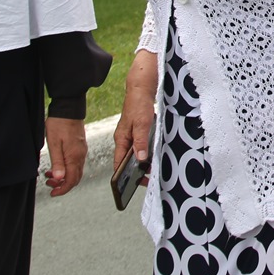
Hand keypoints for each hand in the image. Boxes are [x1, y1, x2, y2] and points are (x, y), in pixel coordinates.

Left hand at [44, 117, 86, 196]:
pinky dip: (67, 168)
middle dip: (62, 185)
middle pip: (75, 178)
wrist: (68, 107)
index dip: (62, 190)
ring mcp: (81, 151)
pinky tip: (58, 165)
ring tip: (50, 175)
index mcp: (74, 157)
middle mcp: (80, 155)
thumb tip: (59, 179)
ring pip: (75, 171)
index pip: (71, 181)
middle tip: (50, 185)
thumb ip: (57, 162)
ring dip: (64, 177)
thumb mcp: (54, 143)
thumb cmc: (59, 123)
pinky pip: (76, 163)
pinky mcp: (80, 146)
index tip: (53, 192)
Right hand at [113, 49, 156, 172]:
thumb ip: (140, 141)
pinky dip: (147, 154)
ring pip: (135, 155)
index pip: (118, 163)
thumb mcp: (141, 123)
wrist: (141, 89)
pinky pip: (141, 147)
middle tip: (148, 180)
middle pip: (127, 161)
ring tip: (154, 172)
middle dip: (136, 172)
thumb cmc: (139, 104)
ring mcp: (131, 136)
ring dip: (143, 163)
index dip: (123, 176)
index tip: (133, 185)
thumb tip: (140, 159)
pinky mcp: (138, 133)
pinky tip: (155, 158)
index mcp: (121, 139)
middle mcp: (124, 139)